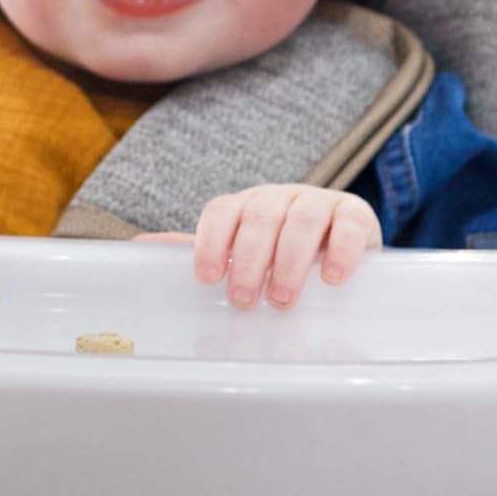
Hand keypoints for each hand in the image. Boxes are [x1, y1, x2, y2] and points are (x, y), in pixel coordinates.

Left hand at [171, 184, 380, 307]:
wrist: (345, 245)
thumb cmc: (283, 253)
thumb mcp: (243, 251)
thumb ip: (203, 250)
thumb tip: (140, 247)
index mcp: (245, 204)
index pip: (221, 212)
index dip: (210, 242)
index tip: (206, 277)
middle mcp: (279, 197)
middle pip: (258, 217)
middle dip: (248, 259)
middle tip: (243, 298)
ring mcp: (319, 201)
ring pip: (299, 221)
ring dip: (288, 261)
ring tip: (282, 298)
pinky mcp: (356, 214)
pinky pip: (348, 224)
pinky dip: (340, 250)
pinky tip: (332, 279)